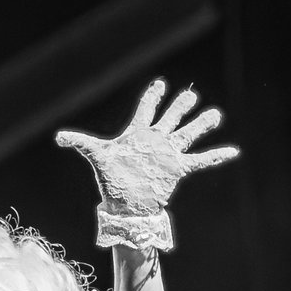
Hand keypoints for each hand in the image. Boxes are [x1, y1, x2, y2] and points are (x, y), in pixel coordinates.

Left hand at [55, 80, 238, 217]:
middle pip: (171, 118)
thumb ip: (80, 142)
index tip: (160, 83)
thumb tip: (57, 136)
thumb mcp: (97, 156)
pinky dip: (217, 156)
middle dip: (180, 106)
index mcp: (137, 134)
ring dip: (201, 124)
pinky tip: (233, 150)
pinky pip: (201, 161)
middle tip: (190, 94)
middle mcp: (156, 141)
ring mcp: (168, 154)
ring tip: (215, 113)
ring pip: (188, 134)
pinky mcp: (178, 169)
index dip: (153, 97)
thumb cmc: (111, 180)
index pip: (147, 110)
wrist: (125, 207)